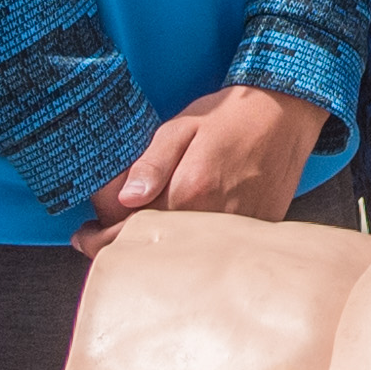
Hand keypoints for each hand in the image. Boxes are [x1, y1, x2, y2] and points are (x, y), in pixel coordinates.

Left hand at [87, 82, 331, 239]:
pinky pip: (214, 251)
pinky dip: (190, 249)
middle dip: (123, 248)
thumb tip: (123, 200)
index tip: (82, 237)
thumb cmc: (231, 117)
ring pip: (185, 256)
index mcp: (190, 192)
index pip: (133, 231)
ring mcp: (239, 231)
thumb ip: (151, 164)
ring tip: (134, 238)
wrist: (288, 113)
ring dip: (157, 250)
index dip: (101, 240)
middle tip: (98, 239)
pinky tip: (178, 236)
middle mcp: (215, 219)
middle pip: (157, 249)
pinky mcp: (256, 234)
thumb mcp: (181, 128)